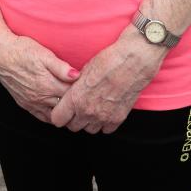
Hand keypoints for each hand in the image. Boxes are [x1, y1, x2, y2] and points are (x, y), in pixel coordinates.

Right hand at [0, 32, 79, 122]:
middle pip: (65, 107)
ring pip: (55, 115)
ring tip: (73, 104)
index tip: (88, 85)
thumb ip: (61, 67)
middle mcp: (41, 98)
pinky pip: (42, 117)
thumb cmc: (22, 50)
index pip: (72, 94)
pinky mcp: (25, 104)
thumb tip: (77, 75)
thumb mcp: (44, 54)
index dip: (82, 90)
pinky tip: (57, 109)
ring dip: (65, 111)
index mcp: (48, 85)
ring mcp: (32, 103)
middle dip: (76, 103)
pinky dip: (52, 116)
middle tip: (85, 96)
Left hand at [50, 28, 165, 133]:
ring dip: (89, 121)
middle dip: (73, 118)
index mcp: (76, 98)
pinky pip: (106, 129)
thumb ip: (75, 87)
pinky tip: (106, 110)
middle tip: (78, 108)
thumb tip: (71, 92)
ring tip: (93, 108)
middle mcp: (88, 111)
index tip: (62, 110)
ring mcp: (103, 117)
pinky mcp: (118, 118)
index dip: (59, 114)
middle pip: (73, 126)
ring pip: (89, 130)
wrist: (133, 61)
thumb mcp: (84, 70)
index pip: (57, 119)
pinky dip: (105, 123)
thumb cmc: (109, 61)